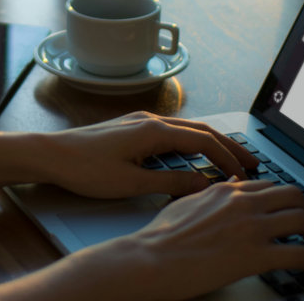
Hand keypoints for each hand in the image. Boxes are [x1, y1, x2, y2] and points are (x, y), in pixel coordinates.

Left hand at [39, 111, 259, 198]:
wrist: (51, 154)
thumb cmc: (85, 168)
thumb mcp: (131, 183)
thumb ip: (170, 183)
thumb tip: (203, 184)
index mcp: (154, 131)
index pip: (203, 141)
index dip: (227, 159)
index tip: (244, 175)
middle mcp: (150, 120)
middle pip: (201, 130)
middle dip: (229, 146)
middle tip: (252, 162)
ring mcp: (140, 122)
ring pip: (187, 129)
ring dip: (211, 143)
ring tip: (230, 159)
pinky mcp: (131, 128)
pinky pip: (172, 131)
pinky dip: (192, 142)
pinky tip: (194, 155)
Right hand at [76, 180, 303, 300]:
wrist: (150, 260)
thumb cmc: (159, 238)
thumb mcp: (184, 204)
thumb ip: (207, 196)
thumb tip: (219, 190)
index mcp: (226, 191)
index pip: (269, 186)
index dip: (287, 198)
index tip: (295, 207)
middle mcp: (243, 202)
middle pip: (293, 197)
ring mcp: (252, 227)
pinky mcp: (257, 254)